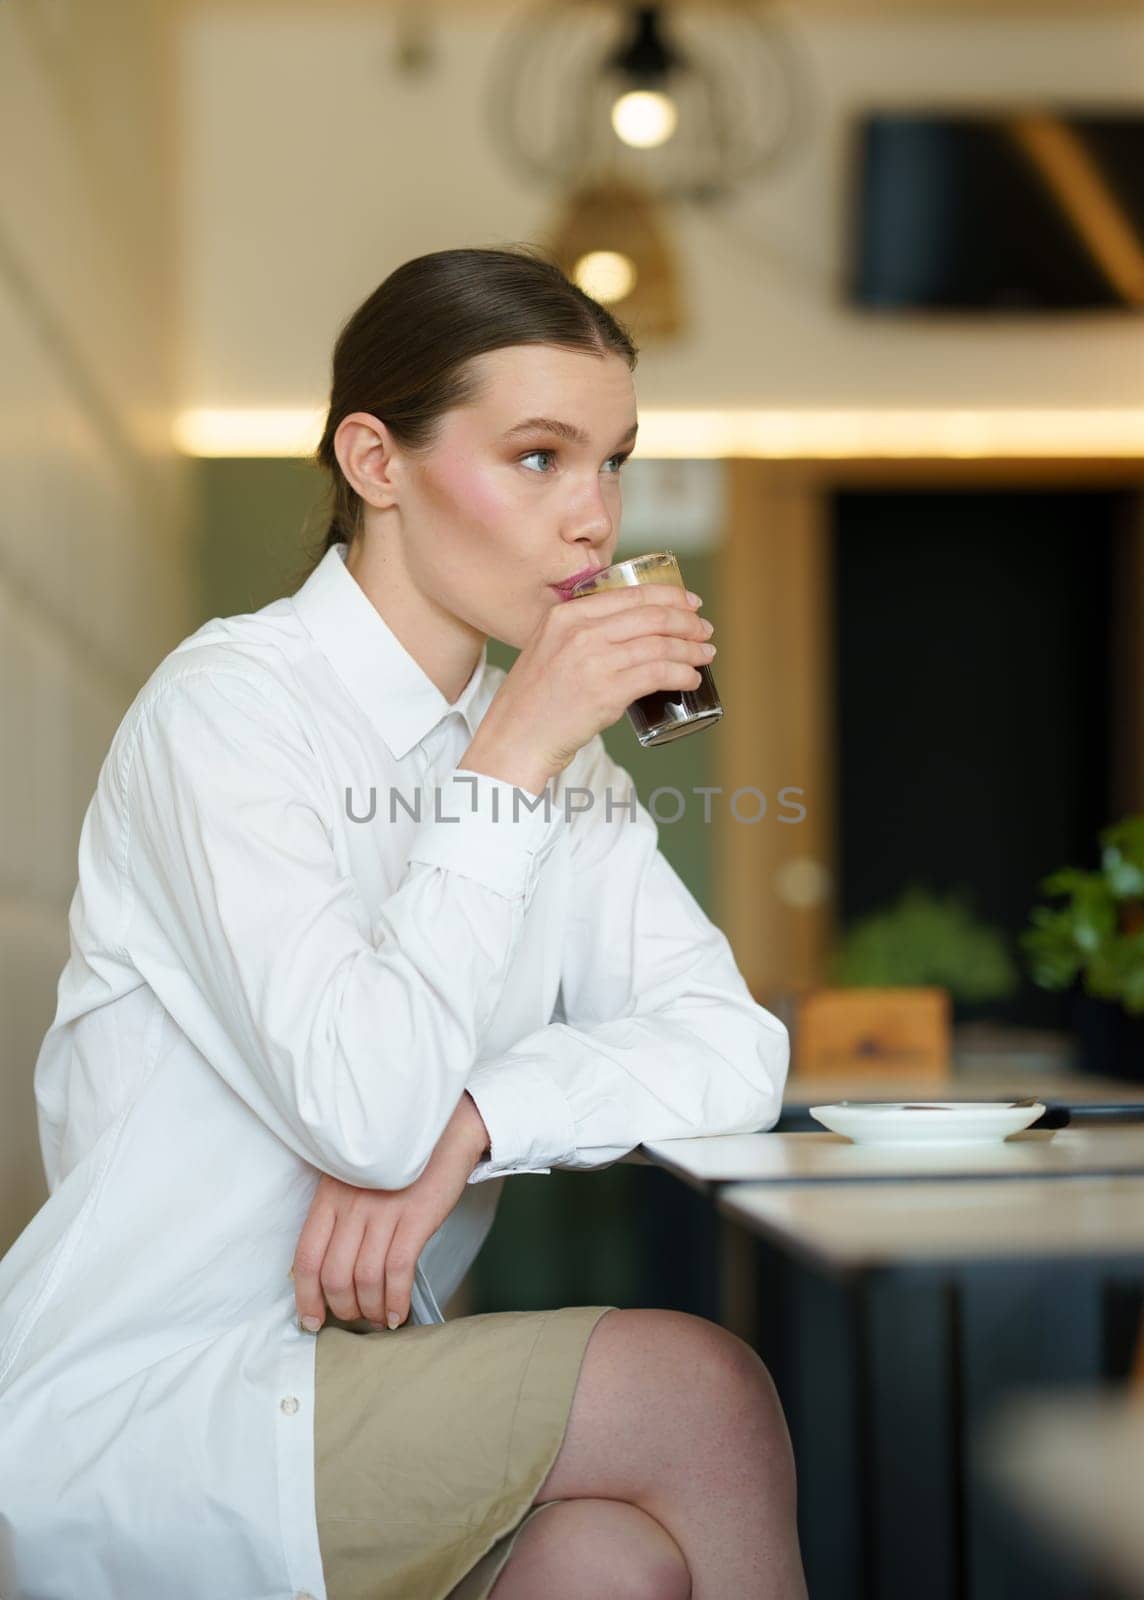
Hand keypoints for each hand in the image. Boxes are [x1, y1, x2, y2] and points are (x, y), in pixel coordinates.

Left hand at [291, 1091, 489, 1332]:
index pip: (306, 1257)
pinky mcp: (416, 1218)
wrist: (445, 1130)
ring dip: (370, 1309)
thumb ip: (338, 1214)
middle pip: (334, 1275)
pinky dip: (396, 1300)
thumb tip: (327, 1268)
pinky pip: (398, 1272)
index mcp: (330, 1196)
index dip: (306, 1297)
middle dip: (342, 1308)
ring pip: (365, 1279)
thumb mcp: (354, 1178)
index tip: (312, 1320)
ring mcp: (383, 1212)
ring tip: (378, 1318)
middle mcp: (352, 1205)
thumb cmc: (397, 1159)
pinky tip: (400, 1313)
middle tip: (354, 1319)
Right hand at [461, 585, 714, 790]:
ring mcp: (593, 661)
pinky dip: (681, 674)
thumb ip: (579, 635)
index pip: (630, 594)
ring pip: (659, 644)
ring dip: (691, 649)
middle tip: (704, 631)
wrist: (514, 739)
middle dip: (687, 622)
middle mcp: (580, 632)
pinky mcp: (606, 692)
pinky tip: (691, 679)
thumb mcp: (548, 650)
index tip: (689, 604)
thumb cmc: (532, 702)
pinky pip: (657, 675)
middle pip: (651, 616)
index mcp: (565, 615)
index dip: (669, 597)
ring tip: (705, 655)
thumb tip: (626, 632)